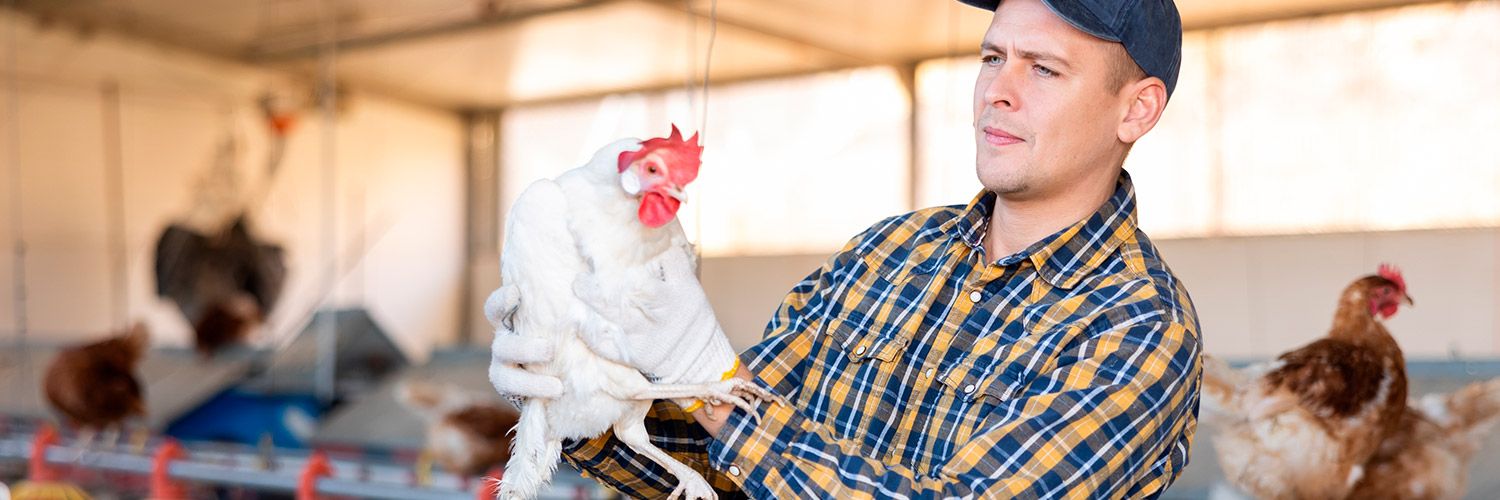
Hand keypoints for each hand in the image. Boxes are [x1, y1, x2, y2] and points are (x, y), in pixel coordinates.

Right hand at [484, 284, 563, 398]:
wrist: (564, 368)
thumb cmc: (563, 330)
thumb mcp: (562, 314)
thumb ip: (570, 300)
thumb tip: (592, 279)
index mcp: (510, 322)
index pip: (495, 309)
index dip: (501, 301)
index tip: (516, 293)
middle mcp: (504, 346)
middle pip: (502, 346)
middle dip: (524, 349)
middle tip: (549, 351)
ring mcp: (506, 371)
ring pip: (506, 378)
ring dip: (530, 383)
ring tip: (557, 387)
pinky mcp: (515, 394)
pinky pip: (519, 399)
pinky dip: (538, 397)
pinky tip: (559, 395)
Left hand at [572, 249, 738, 386]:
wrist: (698, 362)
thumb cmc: (688, 319)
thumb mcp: (689, 290)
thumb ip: (670, 266)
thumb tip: (648, 232)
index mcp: (683, 291)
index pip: (666, 260)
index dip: (644, 247)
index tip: (623, 237)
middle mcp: (665, 311)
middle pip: (637, 287)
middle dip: (615, 273)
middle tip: (592, 261)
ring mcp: (647, 334)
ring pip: (617, 314)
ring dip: (594, 298)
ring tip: (579, 285)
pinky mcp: (633, 355)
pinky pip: (606, 345)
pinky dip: (590, 334)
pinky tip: (579, 321)